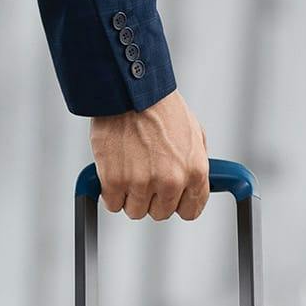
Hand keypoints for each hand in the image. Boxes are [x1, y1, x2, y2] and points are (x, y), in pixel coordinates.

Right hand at [89, 91, 209, 220]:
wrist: (130, 92)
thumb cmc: (160, 109)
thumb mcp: (193, 133)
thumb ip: (194, 164)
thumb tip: (194, 185)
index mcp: (194, 171)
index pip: (191, 211)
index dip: (179, 204)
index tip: (170, 198)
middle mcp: (171, 181)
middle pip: (160, 213)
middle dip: (152, 198)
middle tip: (145, 176)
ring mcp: (142, 183)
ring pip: (135, 211)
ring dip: (130, 196)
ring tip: (129, 170)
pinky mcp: (114, 182)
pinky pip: (112, 204)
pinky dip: (110, 192)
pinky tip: (114, 172)